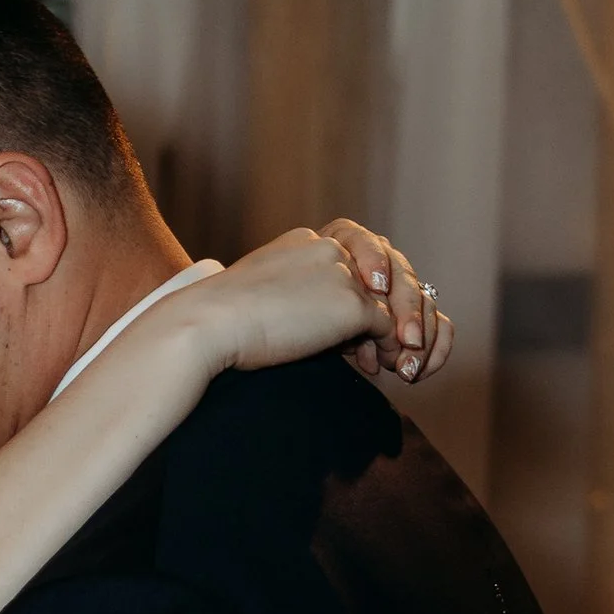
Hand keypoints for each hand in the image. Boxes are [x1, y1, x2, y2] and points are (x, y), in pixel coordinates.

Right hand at [207, 220, 448, 386]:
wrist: (208, 325)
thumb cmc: (221, 323)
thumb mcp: (266, 300)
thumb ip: (302, 300)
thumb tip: (334, 330)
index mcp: (305, 242)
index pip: (355, 258)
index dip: (368, 292)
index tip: (360, 335)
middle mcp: (329, 247)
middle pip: (387, 269)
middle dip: (401, 307)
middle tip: (401, 345)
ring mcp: (342, 273)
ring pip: (396, 298)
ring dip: (406, 330)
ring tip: (403, 363)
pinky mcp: (352, 302)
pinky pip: (389, 326)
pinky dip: (392, 349)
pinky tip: (382, 371)